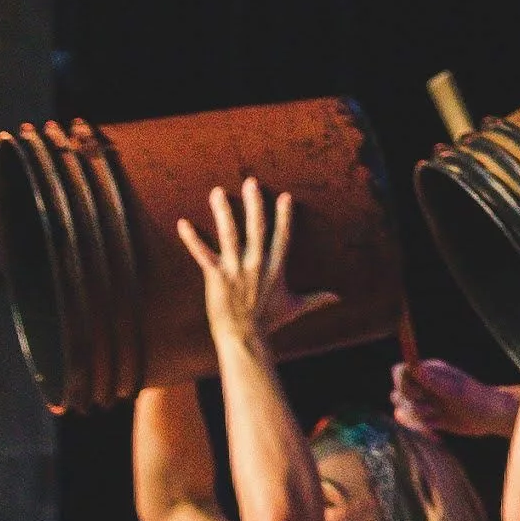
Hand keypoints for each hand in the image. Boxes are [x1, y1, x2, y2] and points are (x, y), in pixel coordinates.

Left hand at [168, 179, 336, 354]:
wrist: (245, 337)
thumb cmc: (269, 322)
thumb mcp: (295, 308)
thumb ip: (316, 299)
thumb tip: (337, 298)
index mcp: (276, 268)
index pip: (282, 237)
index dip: (284, 217)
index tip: (284, 197)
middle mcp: (257, 264)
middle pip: (256, 228)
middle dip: (254, 204)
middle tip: (250, 183)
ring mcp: (235, 269)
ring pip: (229, 235)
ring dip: (222, 212)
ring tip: (217, 192)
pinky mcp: (216, 276)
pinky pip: (202, 254)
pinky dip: (191, 239)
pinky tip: (183, 223)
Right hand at [392, 357, 519, 438]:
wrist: (491, 417)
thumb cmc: (478, 399)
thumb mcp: (457, 391)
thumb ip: (435, 382)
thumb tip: (415, 368)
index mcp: (428, 371)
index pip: (400, 371)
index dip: (404, 385)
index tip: (421, 395)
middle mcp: (422, 384)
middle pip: (398, 394)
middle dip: (415, 406)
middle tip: (436, 410)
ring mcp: (423, 400)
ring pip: (401, 410)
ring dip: (418, 420)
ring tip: (439, 420)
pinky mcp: (426, 416)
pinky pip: (410, 423)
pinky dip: (421, 430)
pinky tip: (437, 434)